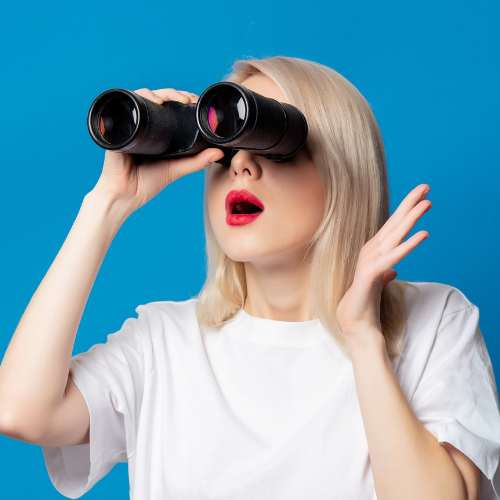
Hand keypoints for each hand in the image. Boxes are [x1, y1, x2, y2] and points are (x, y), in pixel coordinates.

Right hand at [93, 87, 223, 213]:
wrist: (126, 194)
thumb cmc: (147, 182)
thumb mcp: (176, 168)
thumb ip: (197, 161)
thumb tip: (219, 153)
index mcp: (156, 130)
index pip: (168, 107)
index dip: (181, 99)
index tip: (194, 100)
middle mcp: (143, 124)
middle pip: (156, 98)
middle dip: (173, 93)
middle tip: (186, 99)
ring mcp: (130, 123)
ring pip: (142, 97)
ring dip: (157, 92)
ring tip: (169, 99)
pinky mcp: (118, 126)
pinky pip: (126, 105)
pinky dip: (138, 96)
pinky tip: (152, 99)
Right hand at [336, 184, 431, 347]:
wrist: (356, 324)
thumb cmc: (365, 304)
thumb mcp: (378, 284)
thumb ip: (385, 273)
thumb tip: (393, 269)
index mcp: (374, 252)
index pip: (392, 227)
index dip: (406, 211)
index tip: (421, 196)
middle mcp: (371, 252)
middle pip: (393, 224)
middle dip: (410, 204)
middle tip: (426, 186)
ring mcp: (370, 262)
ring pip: (394, 236)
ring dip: (410, 218)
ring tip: (427, 203)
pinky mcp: (371, 274)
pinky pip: (392, 258)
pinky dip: (407, 246)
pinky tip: (422, 235)